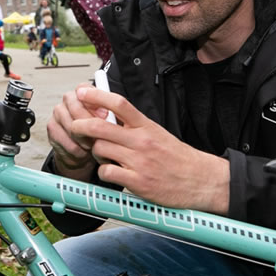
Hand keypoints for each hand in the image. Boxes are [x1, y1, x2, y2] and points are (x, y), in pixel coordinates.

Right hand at [46, 83, 103, 178]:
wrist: (83, 152)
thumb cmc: (97, 133)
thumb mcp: (108, 122)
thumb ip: (107, 114)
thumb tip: (105, 114)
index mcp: (83, 92)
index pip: (84, 90)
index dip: (95, 103)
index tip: (105, 116)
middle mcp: (68, 99)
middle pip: (77, 109)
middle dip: (91, 126)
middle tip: (101, 136)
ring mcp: (58, 113)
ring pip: (72, 127)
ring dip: (85, 140)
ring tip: (93, 146)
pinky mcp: (52, 128)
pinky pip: (67, 140)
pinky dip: (78, 150)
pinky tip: (84, 152)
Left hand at [69, 87, 229, 212]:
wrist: (200, 180)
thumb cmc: (177, 157)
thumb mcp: (157, 133)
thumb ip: (134, 125)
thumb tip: (110, 114)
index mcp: (146, 126)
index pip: (119, 104)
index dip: (97, 96)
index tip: (82, 93)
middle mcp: (141, 141)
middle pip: (100, 127)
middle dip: (80, 126)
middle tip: (75, 127)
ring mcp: (139, 162)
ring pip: (100, 149)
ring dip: (94, 152)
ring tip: (102, 155)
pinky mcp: (137, 182)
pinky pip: (107, 172)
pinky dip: (103, 172)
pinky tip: (111, 172)